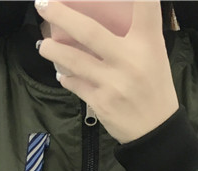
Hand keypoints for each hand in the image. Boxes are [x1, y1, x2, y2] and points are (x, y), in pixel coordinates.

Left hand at [35, 0, 179, 143]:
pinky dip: (66, 77)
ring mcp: (112, 82)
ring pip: (74, 60)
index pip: (145, 7)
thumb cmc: (155, 88)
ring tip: (43, 45)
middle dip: (61, 15)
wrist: (155, 132)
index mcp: (148, 43)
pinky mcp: (100, 102)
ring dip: (52, 50)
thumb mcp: (154, 55)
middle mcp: (129, 59)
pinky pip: (75, 84)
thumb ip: (138, 33)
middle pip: (90, 31)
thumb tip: (108, 12)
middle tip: (42, 4)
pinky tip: (61, 72)